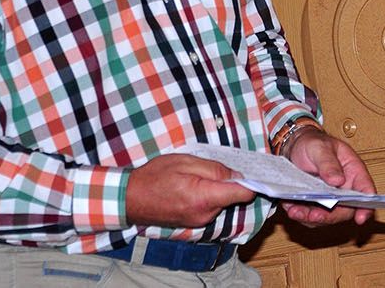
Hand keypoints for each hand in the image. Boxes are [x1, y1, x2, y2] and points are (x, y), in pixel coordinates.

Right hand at [125, 154, 255, 227]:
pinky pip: (210, 207)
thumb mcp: (185, 162)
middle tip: (211, 165)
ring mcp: (200, 221)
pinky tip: (191, 185)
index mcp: (205, 198)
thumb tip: (237, 175)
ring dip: (215, 188)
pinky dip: (207, 195)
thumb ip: (214, 169)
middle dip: (226, 180)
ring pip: (220, 201)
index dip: (251, 181)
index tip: (254, 170)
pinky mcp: (194, 223)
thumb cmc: (155, 176)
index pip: (242, 194)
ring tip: (194, 175)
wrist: (131, 199)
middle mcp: (206, 214)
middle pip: (231, 196)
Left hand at [282, 128, 376, 226]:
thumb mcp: (320, 147)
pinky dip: (300, 215)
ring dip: (311, 218)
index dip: (366, 206)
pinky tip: (291, 208)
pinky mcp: (315, 205)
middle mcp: (344, 189)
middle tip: (313, 215)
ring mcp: (330, 199)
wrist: (294, 147)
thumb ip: (329, 163)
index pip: (365, 190)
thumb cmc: (313, 143)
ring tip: (295, 212)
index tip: (360, 217)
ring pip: (326, 217)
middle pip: (345, 210)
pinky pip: (310, 216)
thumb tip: (338, 181)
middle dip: (329, 217)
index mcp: (353, 172)